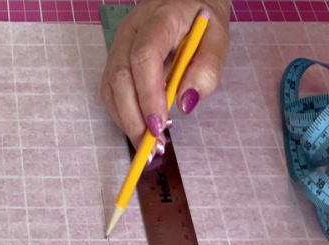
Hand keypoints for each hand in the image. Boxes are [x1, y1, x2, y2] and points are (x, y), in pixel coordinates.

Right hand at [100, 0, 230, 152]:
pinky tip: (140, 127)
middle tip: (152, 146)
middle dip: (134, 118)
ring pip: (110, 89)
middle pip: (120, 79)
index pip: (144, 58)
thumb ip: (207, 69)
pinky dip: (122, 114)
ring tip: (147, 144)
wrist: (185, 0)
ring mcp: (118, 45)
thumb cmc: (202, 18)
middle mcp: (130, 31)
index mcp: (158, 18)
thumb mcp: (218, 37)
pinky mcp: (114, 60)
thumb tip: (184, 105)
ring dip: (126, 121)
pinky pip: (110, 92)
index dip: (148, 95)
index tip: (159, 124)